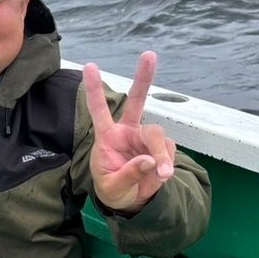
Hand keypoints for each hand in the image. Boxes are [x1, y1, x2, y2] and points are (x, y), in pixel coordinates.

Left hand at [84, 51, 176, 212]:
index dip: (95, 89)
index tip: (90, 66)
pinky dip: (167, 164)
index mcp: (107, 137)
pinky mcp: (161, 148)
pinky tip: (160, 176)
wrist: (131, 202)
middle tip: (149, 55)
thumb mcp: (113, 187)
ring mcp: (145, 138)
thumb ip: (129, 174)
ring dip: (162, 154)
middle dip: (143, 78)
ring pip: (157, 135)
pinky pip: (168, 152)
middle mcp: (127, 132)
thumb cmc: (113, 190)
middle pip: (137, 102)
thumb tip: (150, 160)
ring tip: (161, 174)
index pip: (99, 110)